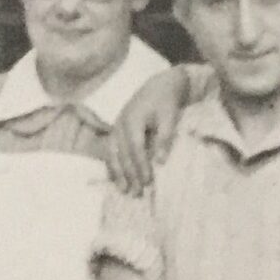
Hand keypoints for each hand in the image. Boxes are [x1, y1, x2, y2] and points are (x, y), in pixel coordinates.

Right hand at [107, 67, 198, 193]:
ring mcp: (115, 127)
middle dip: (129, 175)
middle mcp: (120, 124)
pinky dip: (112, 166)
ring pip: (112, 154)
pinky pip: (110, 151)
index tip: (148, 182)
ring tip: (124, 190)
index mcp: (133, 119)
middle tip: (136, 193)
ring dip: (117, 173)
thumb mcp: (169, 117)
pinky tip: (116, 180)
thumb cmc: (165, 102)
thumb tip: (161, 162)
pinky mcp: (115, 131)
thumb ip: (164, 138)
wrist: (157, 86)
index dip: (140, 166)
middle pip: (122, 154)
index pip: (135, 148)